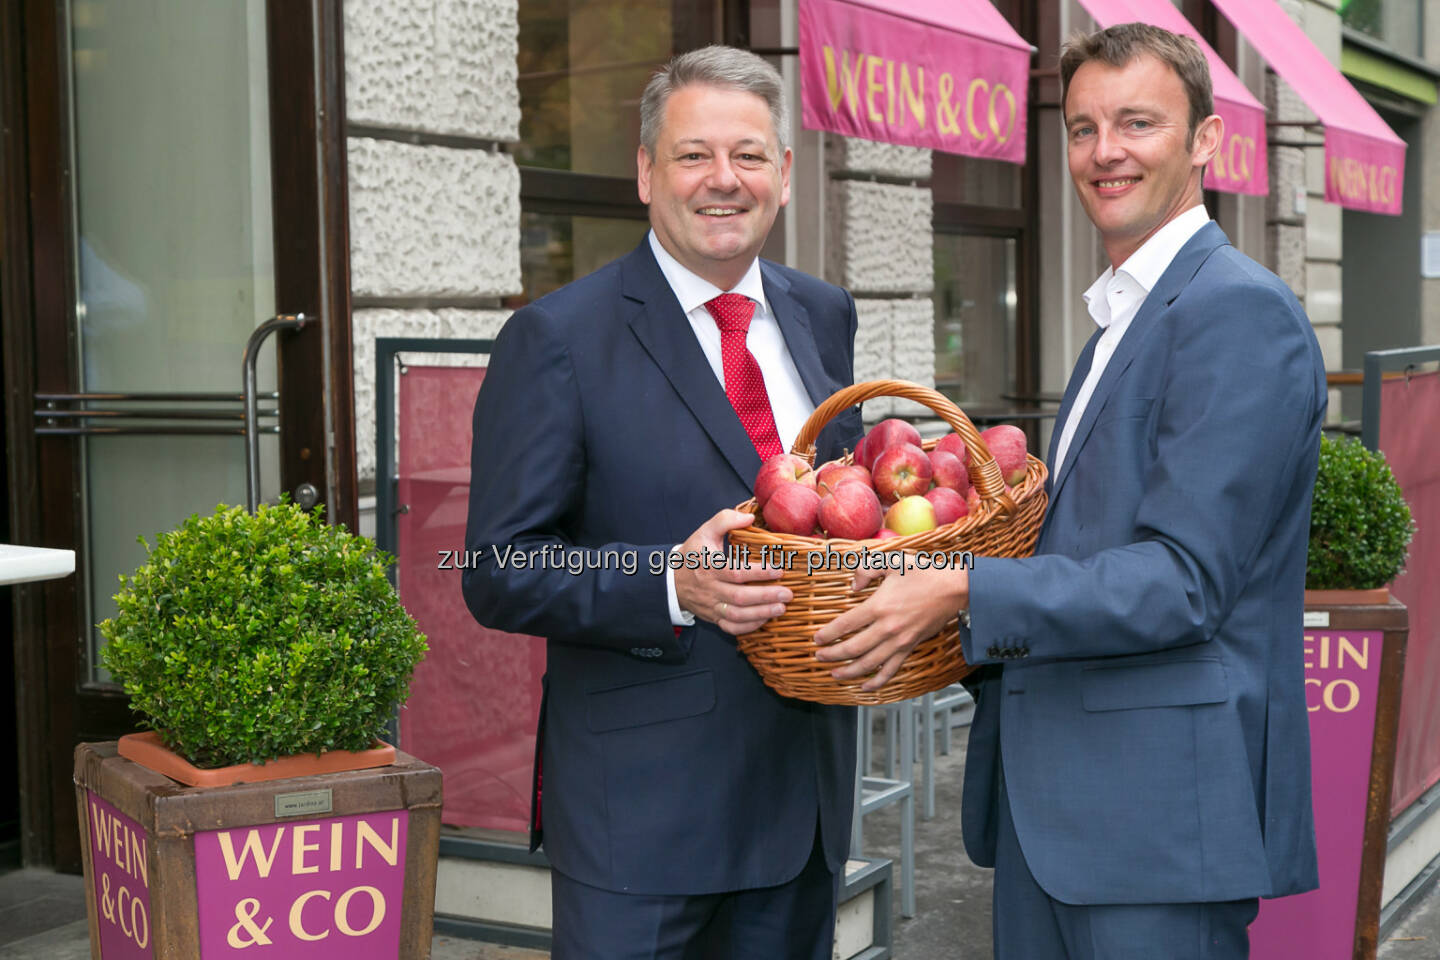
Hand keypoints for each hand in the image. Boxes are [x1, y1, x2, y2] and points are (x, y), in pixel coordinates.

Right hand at [674, 509, 790, 635]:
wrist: (671, 579)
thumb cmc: (693, 553)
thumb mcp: (705, 531)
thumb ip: (726, 519)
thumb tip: (749, 517)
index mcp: (708, 565)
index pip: (735, 572)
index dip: (759, 573)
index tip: (779, 570)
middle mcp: (709, 587)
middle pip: (740, 597)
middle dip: (766, 596)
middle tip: (787, 593)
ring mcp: (711, 605)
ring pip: (737, 615)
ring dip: (761, 613)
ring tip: (781, 608)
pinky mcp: (712, 617)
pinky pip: (731, 627)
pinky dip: (749, 626)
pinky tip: (765, 619)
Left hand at [813, 561, 968, 690]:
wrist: (954, 588)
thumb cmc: (924, 572)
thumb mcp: (893, 561)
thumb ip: (867, 570)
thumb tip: (852, 586)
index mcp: (879, 606)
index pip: (845, 625)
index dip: (828, 634)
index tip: (817, 639)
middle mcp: (887, 628)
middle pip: (853, 648)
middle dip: (832, 655)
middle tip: (819, 657)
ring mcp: (900, 641)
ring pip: (869, 664)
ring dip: (849, 671)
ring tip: (834, 674)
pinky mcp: (910, 647)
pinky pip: (891, 670)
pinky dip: (877, 681)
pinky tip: (865, 686)